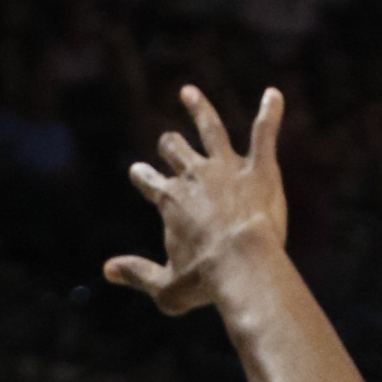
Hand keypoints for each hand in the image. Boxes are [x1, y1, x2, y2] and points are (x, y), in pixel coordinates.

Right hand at [104, 86, 288, 315]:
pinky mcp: (260, 169)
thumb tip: (107, 270)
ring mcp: (227, 168)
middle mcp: (194, 176)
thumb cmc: (207, 279)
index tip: (139, 173)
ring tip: (190, 94)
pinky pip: (264, 134)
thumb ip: (137, 274)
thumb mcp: (167, 287)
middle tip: (169, 143)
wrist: (243, 264)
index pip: (149, 181)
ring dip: (199, 109)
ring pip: (210, 129)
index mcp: (170, 201)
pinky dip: (269, 113)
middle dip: (170, 146)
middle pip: (175, 150)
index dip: (143, 177)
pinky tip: (274, 96)